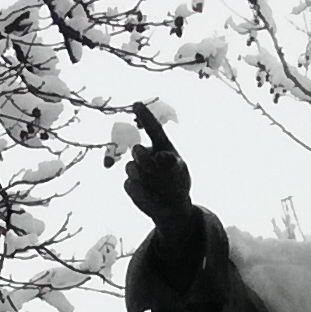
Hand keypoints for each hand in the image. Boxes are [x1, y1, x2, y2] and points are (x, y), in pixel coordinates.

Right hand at [122, 103, 194, 235]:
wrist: (172, 208)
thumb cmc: (178, 184)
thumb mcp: (180, 172)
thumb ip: (171, 163)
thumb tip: (158, 156)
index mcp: (161, 147)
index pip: (152, 129)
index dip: (145, 116)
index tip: (137, 104)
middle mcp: (146, 155)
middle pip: (137, 151)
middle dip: (142, 158)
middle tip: (154, 165)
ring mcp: (137, 170)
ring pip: (131, 168)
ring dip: (143, 178)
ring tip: (158, 187)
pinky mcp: (131, 185)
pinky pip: (130, 185)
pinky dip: (141, 192)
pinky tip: (151, 196)